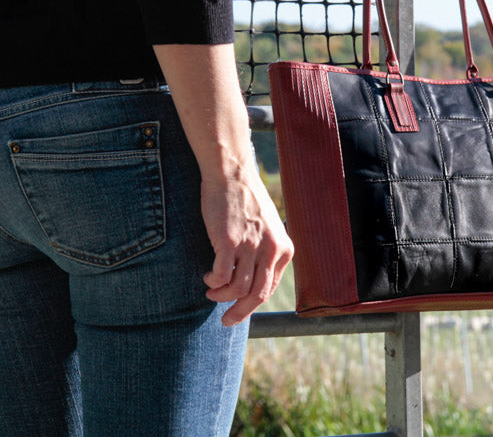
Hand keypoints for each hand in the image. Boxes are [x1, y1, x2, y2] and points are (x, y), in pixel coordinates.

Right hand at [201, 159, 292, 326]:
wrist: (231, 173)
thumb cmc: (244, 200)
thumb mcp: (266, 228)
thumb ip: (265, 251)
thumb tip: (254, 279)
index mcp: (284, 249)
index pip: (269, 288)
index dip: (252, 304)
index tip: (238, 310)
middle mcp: (271, 249)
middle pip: (257, 295)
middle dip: (239, 312)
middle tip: (226, 320)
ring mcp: (250, 246)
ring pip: (238, 289)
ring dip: (221, 296)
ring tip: (211, 291)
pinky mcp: (229, 242)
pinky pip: (222, 275)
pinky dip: (214, 282)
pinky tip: (208, 277)